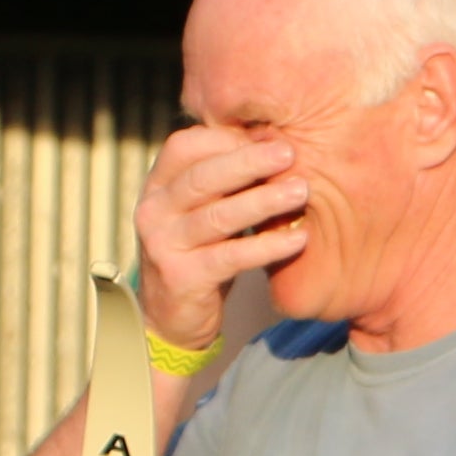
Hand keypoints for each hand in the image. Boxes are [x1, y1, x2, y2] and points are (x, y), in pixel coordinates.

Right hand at [133, 125, 311, 345]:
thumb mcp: (204, 210)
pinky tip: (297, 239)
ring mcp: (164, 244)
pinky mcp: (182, 277)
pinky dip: (267, 247)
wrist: (173, 317)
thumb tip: (275, 145)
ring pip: (218, 216)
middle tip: (289, 153)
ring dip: (263, 201)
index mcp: (158, 185)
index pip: (185, 146)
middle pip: (202, 177)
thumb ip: (226, 181)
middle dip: (248, 162)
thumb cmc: (201, 252)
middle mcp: (154, 210)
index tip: (269, 139)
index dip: (226, 139)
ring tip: (300, 191)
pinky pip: (231, 257)